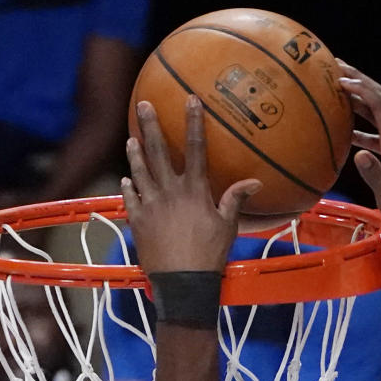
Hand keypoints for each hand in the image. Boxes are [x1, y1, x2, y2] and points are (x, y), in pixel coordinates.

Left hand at [121, 97, 260, 272]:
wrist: (183, 281)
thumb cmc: (209, 255)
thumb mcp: (227, 227)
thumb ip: (235, 200)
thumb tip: (255, 182)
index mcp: (194, 190)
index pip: (196, 148)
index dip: (193, 122)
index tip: (191, 99)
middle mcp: (170, 192)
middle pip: (158, 152)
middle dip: (151, 126)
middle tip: (143, 105)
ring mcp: (150, 206)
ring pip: (140, 172)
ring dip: (135, 154)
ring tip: (131, 139)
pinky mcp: (138, 222)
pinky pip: (130, 199)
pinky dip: (128, 188)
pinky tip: (126, 180)